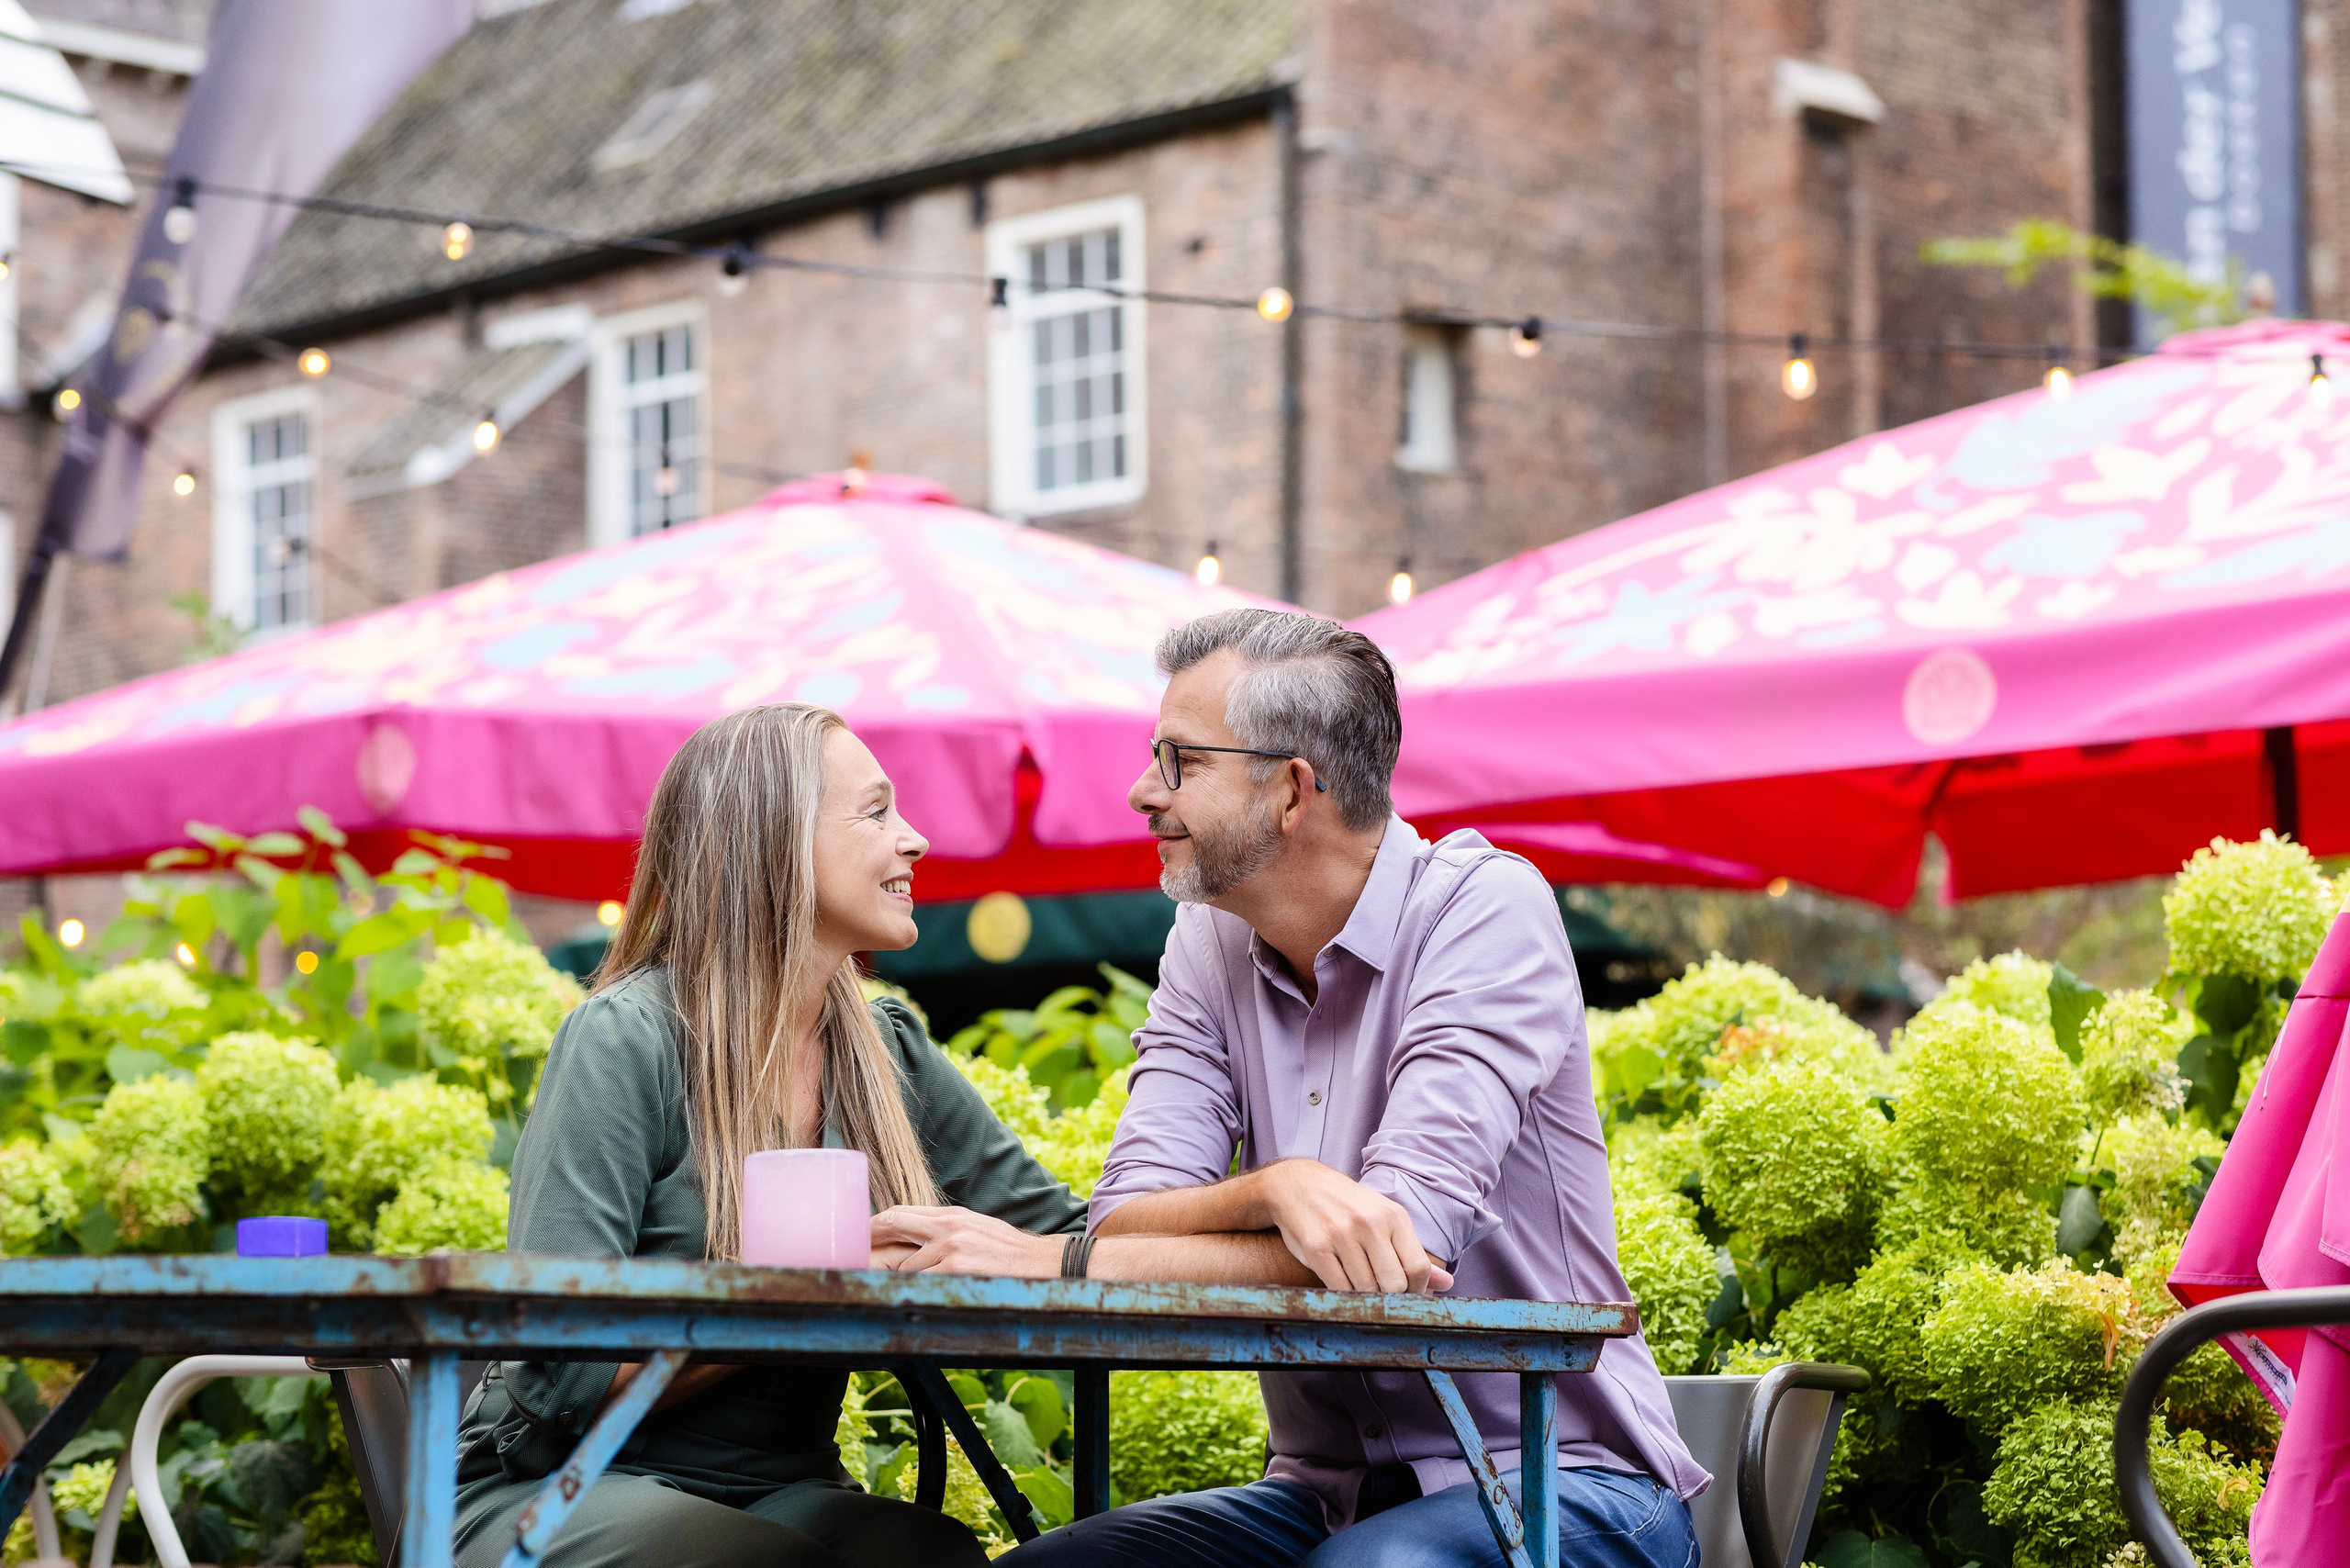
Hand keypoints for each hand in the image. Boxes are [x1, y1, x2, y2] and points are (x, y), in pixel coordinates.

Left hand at [871, 1205, 1065, 1276]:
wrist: (1044, 1264)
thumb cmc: (1010, 1253)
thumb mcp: (977, 1230)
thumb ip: (947, 1232)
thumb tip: (916, 1241)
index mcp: (953, 1215)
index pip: (901, 1212)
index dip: (875, 1224)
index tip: (858, 1235)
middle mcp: (949, 1226)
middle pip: (894, 1224)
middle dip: (871, 1240)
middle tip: (853, 1257)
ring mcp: (952, 1247)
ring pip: (907, 1268)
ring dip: (908, 1282)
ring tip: (918, 1291)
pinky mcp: (958, 1269)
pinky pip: (925, 1285)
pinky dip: (922, 1293)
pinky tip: (930, 1298)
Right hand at [1254, 1160, 1452, 1293]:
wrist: (1298, 1185)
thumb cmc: (1348, 1207)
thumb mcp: (1384, 1219)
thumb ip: (1412, 1252)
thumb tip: (1447, 1283)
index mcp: (1393, 1215)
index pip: (1418, 1268)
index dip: (1416, 1291)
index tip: (1406, 1295)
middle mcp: (1370, 1223)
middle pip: (1394, 1284)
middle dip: (1389, 1297)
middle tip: (1381, 1294)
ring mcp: (1342, 1235)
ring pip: (1366, 1289)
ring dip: (1364, 1296)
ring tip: (1358, 1285)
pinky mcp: (1316, 1247)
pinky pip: (1339, 1287)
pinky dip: (1343, 1293)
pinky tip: (1342, 1283)